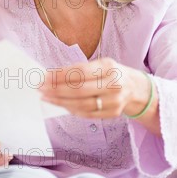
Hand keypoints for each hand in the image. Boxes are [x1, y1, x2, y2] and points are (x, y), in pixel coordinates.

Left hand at [40, 58, 158, 125]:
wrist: (135, 88)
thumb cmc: (112, 74)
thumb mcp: (101, 64)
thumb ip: (80, 70)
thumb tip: (52, 75)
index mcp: (109, 67)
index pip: (80, 72)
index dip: (60, 75)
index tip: (44, 77)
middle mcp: (114, 84)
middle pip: (79, 90)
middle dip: (56, 89)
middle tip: (41, 89)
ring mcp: (114, 101)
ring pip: (82, 104)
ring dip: (60, 101)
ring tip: (46, 97)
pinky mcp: (112, 113)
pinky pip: (87, 113)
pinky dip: (71, 109)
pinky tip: (60, 104)